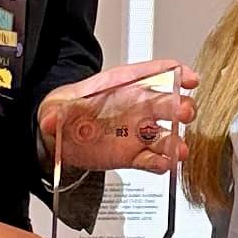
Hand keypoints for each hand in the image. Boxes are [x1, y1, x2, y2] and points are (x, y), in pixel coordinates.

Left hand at [37, 59, 196, 180]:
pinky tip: (165, 165)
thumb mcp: (56, 107)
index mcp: (123, 86)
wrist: (60, 139)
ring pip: (165, 135)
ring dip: (175, 142)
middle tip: (185, 113)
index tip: (188, 78)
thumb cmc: (67, 113)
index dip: (175, 73)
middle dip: (180, 107)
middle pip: (168, 103)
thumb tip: (50, 119)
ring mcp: (138, 132)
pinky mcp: (134, 155)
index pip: (154, 73)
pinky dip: (161, 163)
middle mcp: (138, 107)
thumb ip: (56, 112)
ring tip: (179, 150)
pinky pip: (153, 159)